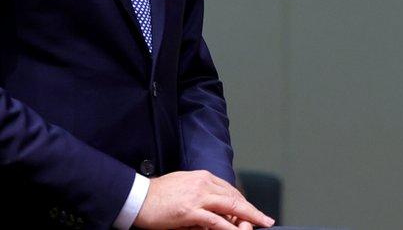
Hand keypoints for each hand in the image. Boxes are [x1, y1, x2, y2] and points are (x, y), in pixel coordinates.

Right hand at [134, 170, 274, 229]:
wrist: (137, 197)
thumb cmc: (158, 194)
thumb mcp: (184, 187)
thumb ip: (202, 194)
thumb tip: (215, 207)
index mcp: (203, 177)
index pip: (230, 190)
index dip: (243, 202)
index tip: (252, 211)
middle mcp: (203, 183)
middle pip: (234, 197)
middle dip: (252, 210)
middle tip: (264, 219)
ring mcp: (197, 196)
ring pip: (230, 207)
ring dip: (248, 218)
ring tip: (258, 225)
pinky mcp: (189, 211)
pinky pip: (215, 220)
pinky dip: (228, 227)